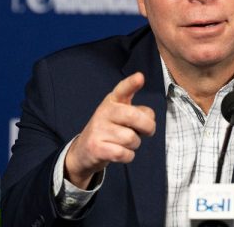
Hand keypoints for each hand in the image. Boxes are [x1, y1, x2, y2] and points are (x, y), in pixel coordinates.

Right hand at [64, 72, 155, 187]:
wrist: (84, 150)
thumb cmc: (110, 130)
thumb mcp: (121, 115)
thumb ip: (139, 112)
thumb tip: (149, 119)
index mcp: (112, 101)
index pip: (122, 90)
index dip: (131, 83)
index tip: (140, 77)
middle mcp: (104, 112)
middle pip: (133, 116)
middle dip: (147, 126)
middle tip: (148, 131)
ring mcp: (98, 130)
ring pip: (131, 138)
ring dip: (135, 145)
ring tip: (126, 143)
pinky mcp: (96, 148)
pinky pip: (124, 153)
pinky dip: (128, 156)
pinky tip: (121, 152)